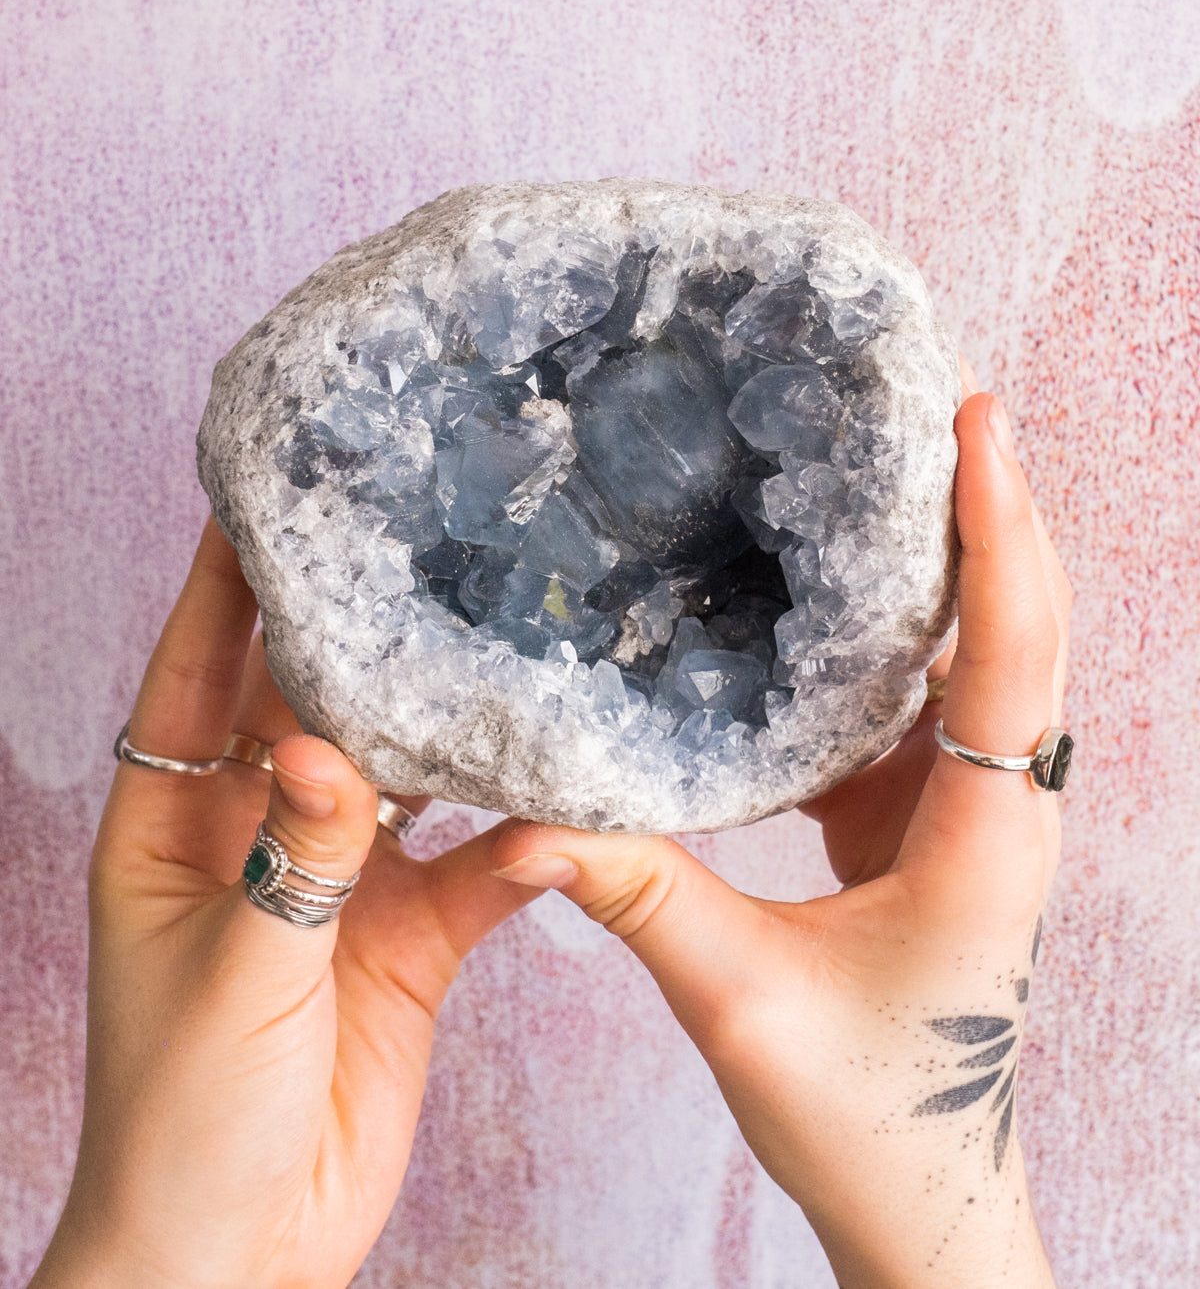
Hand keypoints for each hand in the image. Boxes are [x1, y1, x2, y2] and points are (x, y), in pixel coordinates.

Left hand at [32, 521, 539, 1288]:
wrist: (239, 1256)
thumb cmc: (181, 1118)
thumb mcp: (231, 975)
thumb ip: (293, 860)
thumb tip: (329, 745)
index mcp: (174, 830)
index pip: (194, 680)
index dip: (223, 589)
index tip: (258, 496)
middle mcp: (259, 838)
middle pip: (309, 708)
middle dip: (353, 634)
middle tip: (415, 543)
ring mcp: (339, 886)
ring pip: (404, 777)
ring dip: (449, 729)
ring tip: (508, 650)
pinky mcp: (409, 941)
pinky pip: (473, 870)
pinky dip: (515, 844)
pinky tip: (558, 813)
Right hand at [492, 391, 1070, 1288]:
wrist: (922, 1194)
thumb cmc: (865, 1117)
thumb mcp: (739, 1001)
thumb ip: (640, 896)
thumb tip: (534, 811)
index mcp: (979, 832)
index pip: (1009, 650)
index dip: (998, 527)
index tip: (975, 419)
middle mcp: (992, 800)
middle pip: (1018, 621)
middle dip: (987, 505)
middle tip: (926, 397)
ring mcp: (962, 805)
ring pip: (976, 651)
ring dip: (947, 555)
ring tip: (881, 458)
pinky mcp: (923, 817)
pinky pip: (918, 696)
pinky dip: (890, 627)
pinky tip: (823, 586)